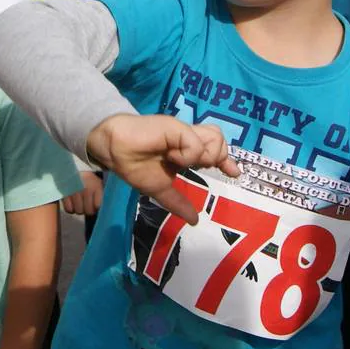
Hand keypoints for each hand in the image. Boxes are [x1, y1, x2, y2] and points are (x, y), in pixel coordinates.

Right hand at [62, 171, 103, 215]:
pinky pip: (69, 209)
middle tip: (87, 205)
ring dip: (79, 209)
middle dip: (88, 210)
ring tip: (80, 203)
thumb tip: (99, 208)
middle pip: (88, 211)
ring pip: (79, 211)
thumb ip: (101, 195)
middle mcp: (85, 189)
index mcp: (96, 186)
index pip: (98, 206)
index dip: (96, 207)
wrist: (72, 168)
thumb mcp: (98, 183)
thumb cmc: (88, 179)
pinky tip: (72, 203)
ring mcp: (74, 192)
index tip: (95, 204)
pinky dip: (71, 209)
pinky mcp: (65, 194)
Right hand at [86, 114, 238, 224]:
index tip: (234, 173)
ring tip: (183, 162)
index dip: (227, 160)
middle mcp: (188, 138)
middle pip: (219, 140)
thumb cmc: (134, 165)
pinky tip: (172, 158)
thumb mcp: (159, 188)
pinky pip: (195, 143)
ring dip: (204, 155)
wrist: (115, 150)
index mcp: (186, 149)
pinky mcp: (176, 127)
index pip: (215, 148)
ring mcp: (183, 132)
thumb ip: (177, 202)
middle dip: (218, 157)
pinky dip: (187, 155)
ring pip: (214, 138)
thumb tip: (194, 221)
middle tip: (201, 166)